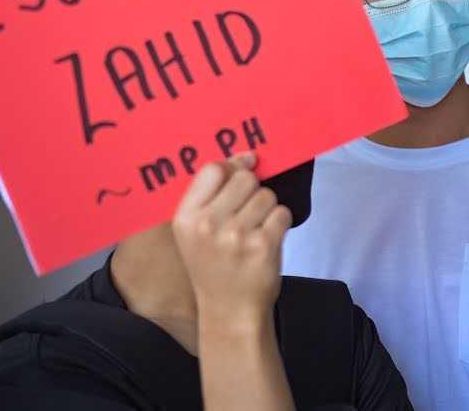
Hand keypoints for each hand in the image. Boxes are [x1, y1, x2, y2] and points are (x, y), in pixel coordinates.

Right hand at [173, 152, 291, 326]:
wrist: (230, 311)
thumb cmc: (215, 264)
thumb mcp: (197, 231)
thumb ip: (214, 194)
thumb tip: (248, 156)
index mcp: (186, 218)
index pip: (213, 169)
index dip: (234, 167)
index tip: (243, 172)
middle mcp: (207, 225)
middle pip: (245, 178)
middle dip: (253, 191)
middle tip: (247, 215)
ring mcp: (236, 236)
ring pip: (267, 195)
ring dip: (267, 210)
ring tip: (255, 232)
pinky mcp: (263, 245)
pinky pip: (282, 213)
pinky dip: (280, 224)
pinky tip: (267, 241)